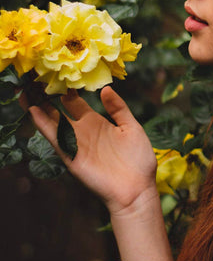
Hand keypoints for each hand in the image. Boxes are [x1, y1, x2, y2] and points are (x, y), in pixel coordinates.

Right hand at [27, 86, 157, 215]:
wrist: (138, 188)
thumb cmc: (138, 159)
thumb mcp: (132, 127)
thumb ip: (119, 109)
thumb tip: (106, 88)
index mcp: (97, 122)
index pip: (75, 102)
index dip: (67, 89)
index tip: (59, 72)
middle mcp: (83, 131)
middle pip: (59, 110)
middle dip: (47, 96)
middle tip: (35, 77)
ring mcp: (76, 144)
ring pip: (53, 122)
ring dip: (39, 108)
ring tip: (26, 91)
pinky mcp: (72, 157)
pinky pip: (56, 139)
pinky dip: (45, 125)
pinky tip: (35, 111)